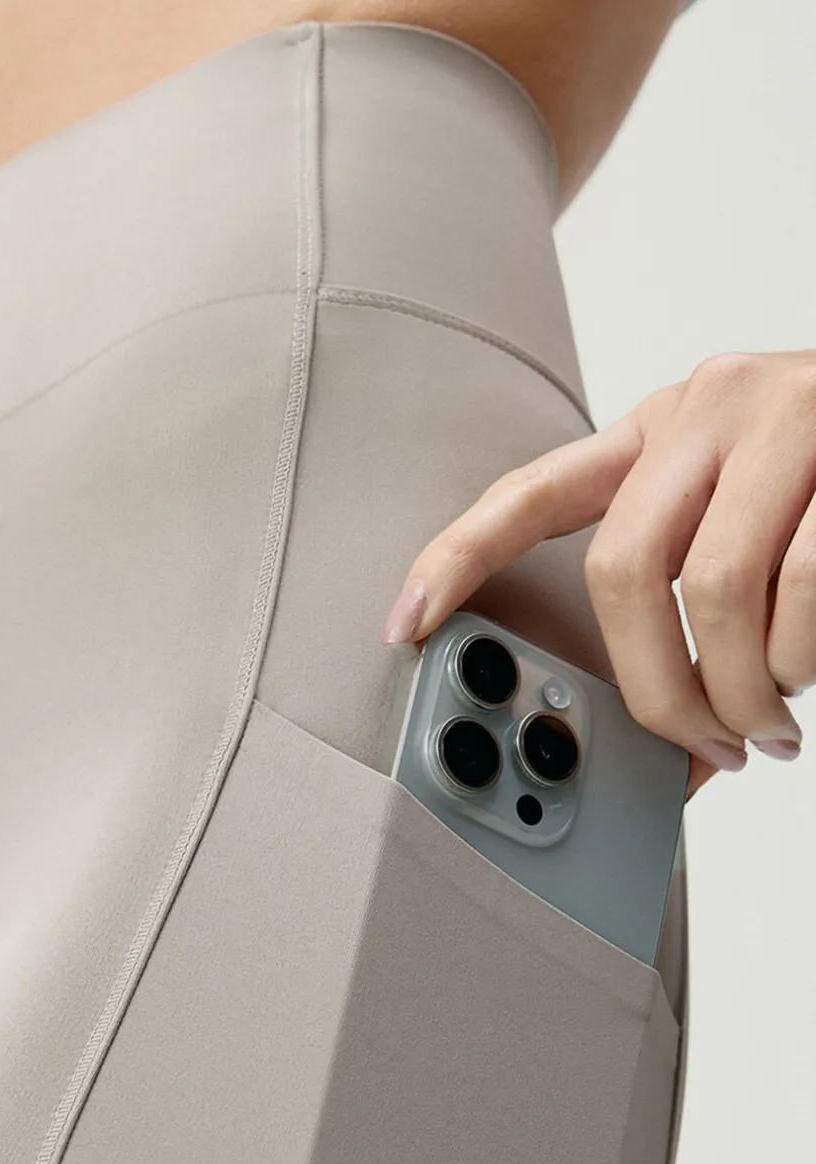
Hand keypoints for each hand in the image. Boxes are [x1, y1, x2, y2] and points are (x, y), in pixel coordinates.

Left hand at [381, 351, 814, 797]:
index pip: (536, 491)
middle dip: (653, 688)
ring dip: (743, 691)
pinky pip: (807, 593)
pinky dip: (806, 664)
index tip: (404, 624)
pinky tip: (813, 677)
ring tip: (771, 725)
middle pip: (623, 572)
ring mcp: (790, 419)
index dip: (459, 557)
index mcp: (666, 425)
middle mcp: (713, 405)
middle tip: (697, 744)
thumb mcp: (755, 511)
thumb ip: (694, 595)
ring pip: (718, 596)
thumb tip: (670, 740)